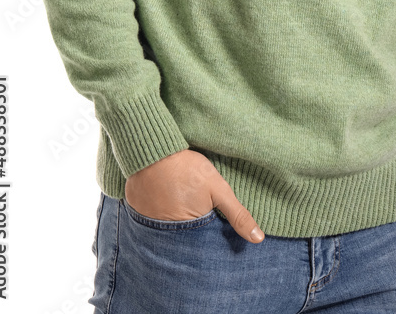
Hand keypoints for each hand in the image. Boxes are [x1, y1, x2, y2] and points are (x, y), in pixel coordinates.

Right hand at [124, 149, 264, 243]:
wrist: (153, 150)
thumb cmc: (187, 169)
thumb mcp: (218, 189)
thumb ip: (238, 215)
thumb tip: (259, 240)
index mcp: (189, 233)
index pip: (203, 246)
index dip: (211, 236)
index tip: (213, 223)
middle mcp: (166, 235)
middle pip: (185, 239)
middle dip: (193, 232)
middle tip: (196, 210)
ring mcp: (149, 225)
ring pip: (168, 231)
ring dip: (175, 222)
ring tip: (180, 202)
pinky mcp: (137, 212)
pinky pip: (151, 220)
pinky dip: (159, 213)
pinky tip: (165, 199)